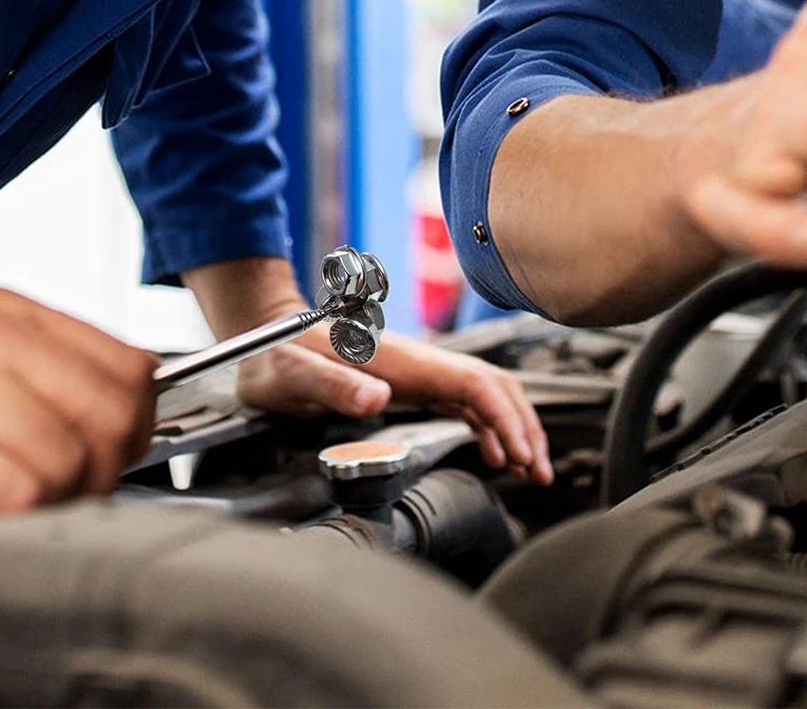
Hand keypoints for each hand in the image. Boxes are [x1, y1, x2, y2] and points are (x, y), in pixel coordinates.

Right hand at [0, 289, 156, 514]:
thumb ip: (59, 375)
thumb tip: (143, 400)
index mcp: (3, 312)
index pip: (130, 366)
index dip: (137, 422)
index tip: (119, 447)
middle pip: (112, 413)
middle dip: (105, 467)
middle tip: (74, 487)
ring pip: (73, 457)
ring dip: (59, 498)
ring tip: (23, 498)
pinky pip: (22, 490)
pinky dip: (18, 516)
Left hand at [237, 323, 553, 486]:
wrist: (264, 336)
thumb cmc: (275, 355)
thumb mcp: (292, 374)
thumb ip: (332, 384)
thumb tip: (378, 398)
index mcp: (400, 360)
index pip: (472, 382)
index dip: (504, 416)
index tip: (522, 453)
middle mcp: (417, 363)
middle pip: (491, 386)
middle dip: (524, 425)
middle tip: (541, 471)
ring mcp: (416, 372)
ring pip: (483, 394)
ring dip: (512, 427)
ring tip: (531, 467)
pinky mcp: (408, 383)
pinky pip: (462, 402)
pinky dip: (488, 427)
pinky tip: (494, 452)